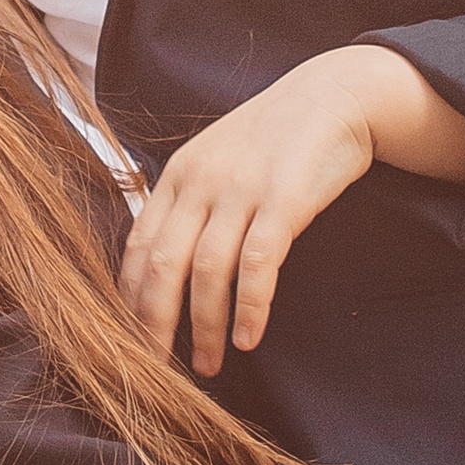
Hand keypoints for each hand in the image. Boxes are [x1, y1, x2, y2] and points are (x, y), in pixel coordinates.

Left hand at [119, 47, 464, 376]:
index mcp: (177, 174)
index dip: (129, 299)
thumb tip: (159, 265)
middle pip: (162, 265)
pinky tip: (248, 338)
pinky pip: (259, 264)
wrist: (335, 95)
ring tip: (208, 365)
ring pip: (207, 271)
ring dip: (205, 326)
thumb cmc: (275, 138)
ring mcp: (242, 189)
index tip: (129, 340)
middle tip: (156, 369)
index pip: (138, 247)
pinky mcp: (285, 200)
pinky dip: (249, 306)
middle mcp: (201, 181)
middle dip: (154, 324)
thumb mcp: (216, 161)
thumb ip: (187, 204)